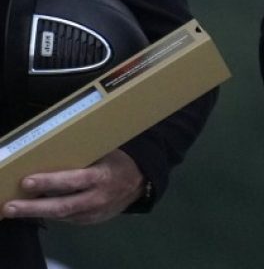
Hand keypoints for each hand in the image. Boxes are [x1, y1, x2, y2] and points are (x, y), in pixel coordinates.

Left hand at [3, 149, 145, 224]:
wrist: (141, 182)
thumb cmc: (120, 161)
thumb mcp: (107, 153)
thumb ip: (85, 157)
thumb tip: (55, 152)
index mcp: (101, 176)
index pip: (72, 181)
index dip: (49, 182)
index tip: (27, 181)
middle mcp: (96, 198)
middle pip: (61, 206)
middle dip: (32, 208)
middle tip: (10, 207)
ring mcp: (93, 213)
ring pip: (61, 216)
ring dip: (36, 213)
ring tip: (16, 209)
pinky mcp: (90, 222)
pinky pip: (67, 219)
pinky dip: (50, 214)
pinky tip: (36, 210)